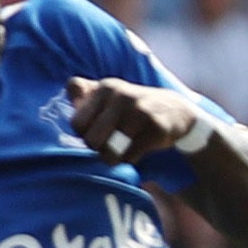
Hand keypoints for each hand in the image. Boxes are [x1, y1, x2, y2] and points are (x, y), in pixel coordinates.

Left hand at [66, 77, 202, 164]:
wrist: (175, 110)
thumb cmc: (131, 106)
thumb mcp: (108, 93)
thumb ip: (83, 92)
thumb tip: (72, 94)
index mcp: (105, 88)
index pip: (77, 123)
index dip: (83, 133)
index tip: (95, 131)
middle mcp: (121, 96)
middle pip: (91, 140)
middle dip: (97, 148)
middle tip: (108, 144)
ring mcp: (140, 112)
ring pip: (110, 151)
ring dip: (113, 156)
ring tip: (120, 149)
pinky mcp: (156, 129)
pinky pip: (130, 156)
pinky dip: (130, 159)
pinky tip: (135, 151)